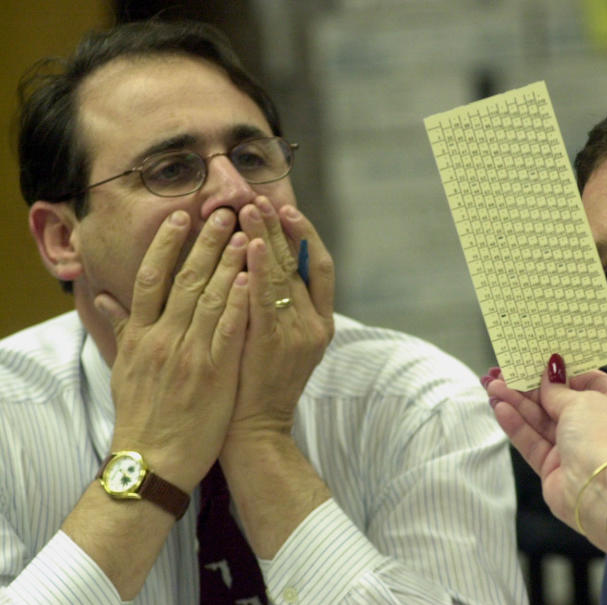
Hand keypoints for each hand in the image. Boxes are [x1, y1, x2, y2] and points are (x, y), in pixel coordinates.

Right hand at [96, 208, 248, 489]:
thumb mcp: (124, 366)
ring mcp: (188, 354)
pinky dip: (239, 302)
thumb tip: (103, 296)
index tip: (182, 217)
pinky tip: (251, 278)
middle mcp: (163, 338)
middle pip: (185, 279)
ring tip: (246, 233)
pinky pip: (228, 330)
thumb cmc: (142, 414)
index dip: (167, 244)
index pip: (151, 277)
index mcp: (141, 334)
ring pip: (211, 298)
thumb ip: (121, 327)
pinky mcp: (213, 373)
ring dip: (229, 262)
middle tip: (224, 211)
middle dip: (206, 242)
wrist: (153, 461)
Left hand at [225, 197, 333, 445]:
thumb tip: (262, 269)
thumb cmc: (257, 387)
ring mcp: (297, 333)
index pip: (319, 267)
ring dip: (264, 238)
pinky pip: (266, 298)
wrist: (255, 431)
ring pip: (283, 275)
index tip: (285, 210)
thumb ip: (277, 310)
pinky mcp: (274, 343)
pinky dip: (257, 269)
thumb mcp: (279, 346)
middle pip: (300, 263)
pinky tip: (245, 246)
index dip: (304, 235)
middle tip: (260, 198)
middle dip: (280, 228)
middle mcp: (315, 324)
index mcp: (321, 323)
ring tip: (247, 209)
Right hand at [485, 355, 606, 536]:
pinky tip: (499, 408)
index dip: (563, 371)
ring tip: (492, 386)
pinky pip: (532, 442)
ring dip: (516, 403)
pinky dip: (516, 425)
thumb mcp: (581, 401)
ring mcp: (575, 450)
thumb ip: (558, 388)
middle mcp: (597, 428)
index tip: (539, 360)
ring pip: (540, 422)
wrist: (601, 491)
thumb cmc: (603, 438)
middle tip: (502, 373)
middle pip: (558, 402)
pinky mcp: (554, 469)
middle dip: (529, 387)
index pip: (589, 382)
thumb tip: (549, 371)